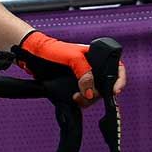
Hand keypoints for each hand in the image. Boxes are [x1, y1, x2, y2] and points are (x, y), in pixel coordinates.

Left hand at [13, 30, 127, 105]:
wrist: (32, 55)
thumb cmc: (52, 50)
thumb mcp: (72, 58)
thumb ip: (85, 73)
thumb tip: (91, 92)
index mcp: (96, 58)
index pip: (117, 69)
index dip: (119, 81)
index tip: (115, 91)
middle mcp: (91, 69)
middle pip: (105, 86)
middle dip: (99, 94)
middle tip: (86, 95)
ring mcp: (82, 79)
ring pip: (94, 94)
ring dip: (88, 99)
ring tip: (76, 97)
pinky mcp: (72, 87)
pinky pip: (82, 98)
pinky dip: (80, 101)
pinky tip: (73, 98)